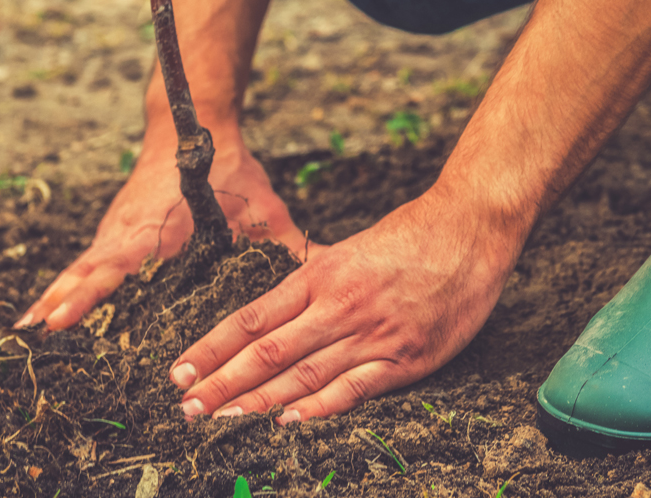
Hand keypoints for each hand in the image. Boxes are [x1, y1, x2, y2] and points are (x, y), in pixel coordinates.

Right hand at [17, 115, 305, 329]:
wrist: (190, 122)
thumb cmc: (231, 167)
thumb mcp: (263, 207)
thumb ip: (290, 244)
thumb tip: (330, 268)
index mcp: (162, 227)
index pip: (120, 264)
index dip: (90, 293)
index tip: (60, 318)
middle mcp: (130, 229)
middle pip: (89, 270)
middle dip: (63, 302)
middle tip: (36, 337)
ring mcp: (117, 228)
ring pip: (82, 266)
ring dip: (57, 295)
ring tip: (27, 333)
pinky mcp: (115, 229)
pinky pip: (86, 261)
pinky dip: (66, 284)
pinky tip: (47, 312)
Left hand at [166, 185, 521, 421]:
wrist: (470, 229)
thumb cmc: (411, 235)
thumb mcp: (351, 249)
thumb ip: (315, 281)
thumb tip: (276, 306)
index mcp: (321, 275)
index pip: (253, 318)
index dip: (213, 347)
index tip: (180, 370)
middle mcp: (339, 305)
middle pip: (268, 351)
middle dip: (222, 383)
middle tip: (186, 407)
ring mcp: (373, 335)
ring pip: (304, 374)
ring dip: (257, 401)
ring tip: (221, 420)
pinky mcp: (407, 359)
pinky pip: (355, 388)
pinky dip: (320, 408)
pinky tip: (287, 422)